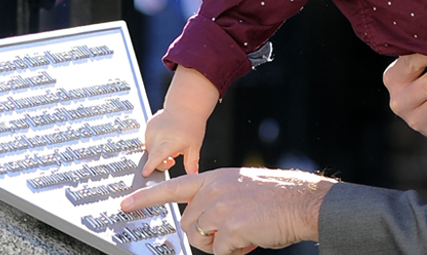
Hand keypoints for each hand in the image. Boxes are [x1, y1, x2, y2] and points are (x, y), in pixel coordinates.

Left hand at [121, 167, 334, 254]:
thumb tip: (204, 225)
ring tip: (245, 234)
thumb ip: (217, 198)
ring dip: (220, 245)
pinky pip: (221, 252)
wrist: (302, 201)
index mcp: (214, 179)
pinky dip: (236, 252)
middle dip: (206, 237)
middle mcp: (213, 190)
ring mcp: (220, 207)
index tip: (124, 205)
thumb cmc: (275, 199)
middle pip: (188, 225)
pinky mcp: (230, 226)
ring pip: (201, 240)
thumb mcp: (239, 188)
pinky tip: (253, 238)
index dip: (145, 197)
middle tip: (232, 234)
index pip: (171, 187)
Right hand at [142, 105, 205, 176]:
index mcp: (171, 141)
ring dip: (156, 152)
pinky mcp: (148, 125)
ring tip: (169, 146)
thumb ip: (191, 163)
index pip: (158, 155)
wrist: (186, 106)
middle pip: (152, 157)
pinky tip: (165, 138)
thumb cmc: (192, 125)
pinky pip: (148, 140)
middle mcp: (159, 135)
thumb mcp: (194, 147)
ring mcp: (152, 130)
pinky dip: (155, 143)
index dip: (151, 165)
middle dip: (160, 163)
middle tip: (173, 158)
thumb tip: (193, 175)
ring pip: (149, 149)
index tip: (145, 173)